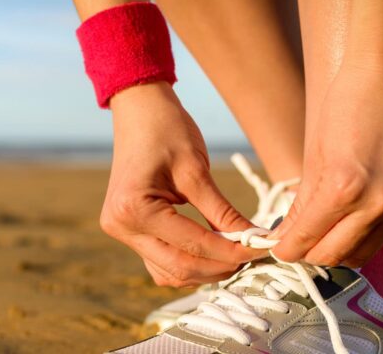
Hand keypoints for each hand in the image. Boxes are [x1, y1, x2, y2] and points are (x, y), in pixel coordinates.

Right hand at [100, 82, 261, 286]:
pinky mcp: (128, 230)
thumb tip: (253, 240)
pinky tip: (210, 252)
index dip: (231, 251)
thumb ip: (222, 212)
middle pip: (179, 267)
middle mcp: (121, 226)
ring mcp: (121, 231)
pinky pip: (160, 261)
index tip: (261, 249)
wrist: (139, 110)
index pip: (192, 244)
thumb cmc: (166, 129)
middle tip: (252, 256)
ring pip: (168, 272)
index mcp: (134, 208)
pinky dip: (187, 262)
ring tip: (234, 256)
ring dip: (203, 270)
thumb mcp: (196, 170)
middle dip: (219, 266)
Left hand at [273, 64, 382, 266]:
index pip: (307, 240)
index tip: (275, 247)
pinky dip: (357, 237)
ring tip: (316, 234)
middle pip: (333, 256)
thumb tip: (289, 232)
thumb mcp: (315, 154)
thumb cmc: (346, 104)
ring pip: (360, 253)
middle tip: (292, 243)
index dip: (286, 249)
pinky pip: (380, 235)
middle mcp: (375, 204)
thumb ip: (303, 201)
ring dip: (334, 251)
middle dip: (307, 254)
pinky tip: (341, 223)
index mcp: (342, 189)